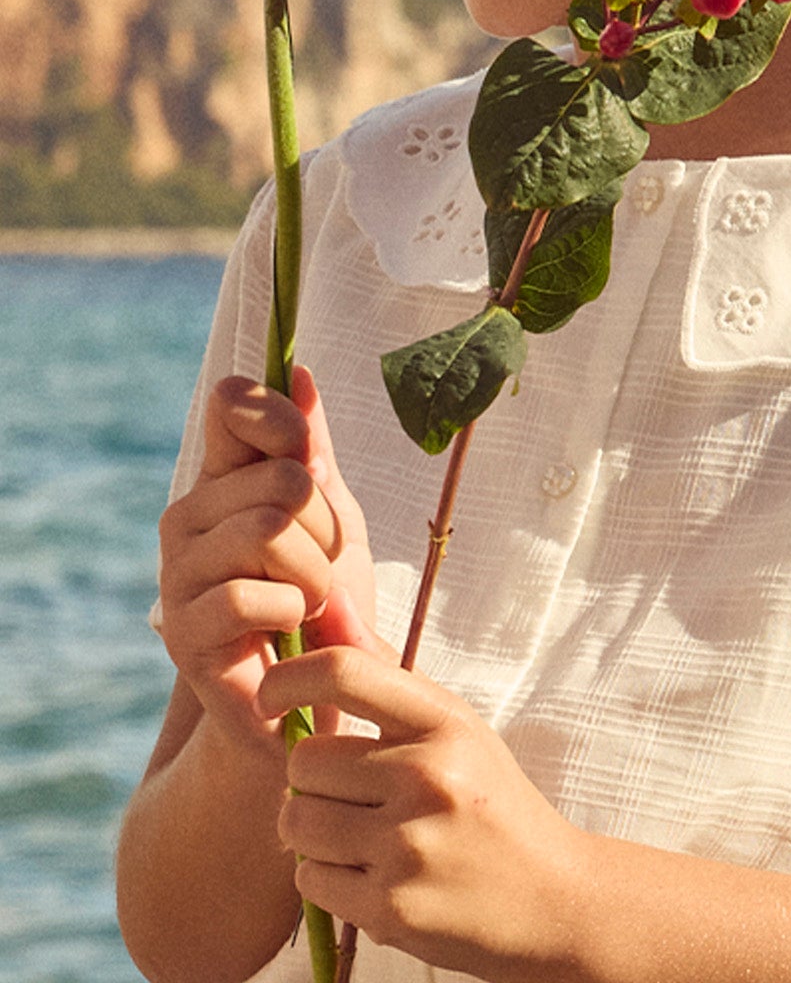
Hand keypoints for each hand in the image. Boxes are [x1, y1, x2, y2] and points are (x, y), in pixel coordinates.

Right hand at [157, 367, 375, 749]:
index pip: (230, 403)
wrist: (312, 700)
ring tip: (311, 604)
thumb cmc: (325, 601)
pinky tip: (289, 633)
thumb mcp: (333, 514)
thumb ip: (311, 447)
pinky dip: (293, 613)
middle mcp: (189, 515)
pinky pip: (253, 596)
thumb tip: (298, 372)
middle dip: (326, 528)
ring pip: (267, 530)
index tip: (311, 462)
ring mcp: (177, 573)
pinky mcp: (182, 633)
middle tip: (323, 567)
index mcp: (222, 477)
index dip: (283, 421)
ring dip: (316, 575)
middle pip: (280, 477)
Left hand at [260, 645, 590, 981]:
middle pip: (303, 760)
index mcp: (443, 722)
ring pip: (296, 823)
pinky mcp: (391, 910)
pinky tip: (368, 874)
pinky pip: (309, 881)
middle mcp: (427, 777)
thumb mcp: (451, 723)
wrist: (549, 896)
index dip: (288, 677)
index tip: (271, 696)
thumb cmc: (488, 798)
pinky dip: (325, 879)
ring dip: (311, 831)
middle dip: (310, 779)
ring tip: (356, 834)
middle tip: (346, 792)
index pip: (343, 672)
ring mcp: (408, 846)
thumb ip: (381, 667)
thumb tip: (329, 598)